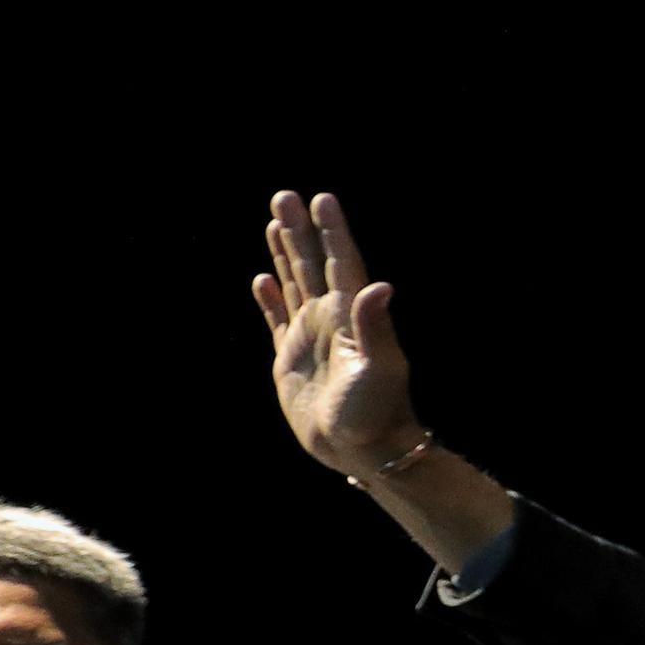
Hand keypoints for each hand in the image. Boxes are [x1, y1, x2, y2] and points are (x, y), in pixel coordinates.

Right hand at [256, 191, 427, 476]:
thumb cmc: (375, 411)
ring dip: (285, 253)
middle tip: (284, 196)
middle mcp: (330, 320)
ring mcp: (309, 337)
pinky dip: (269, 298)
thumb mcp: (378, 368)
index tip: (322, 199)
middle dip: (298, 230)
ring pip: (294, 284)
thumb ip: (373, 326)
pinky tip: (263, 278)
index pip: (341, 263)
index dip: (331, 232)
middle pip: (312, 264)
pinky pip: (277, 319)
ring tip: (275, 221)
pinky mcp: (290, 358)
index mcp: (350, 316)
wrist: (359, 449)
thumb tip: (381, 286)